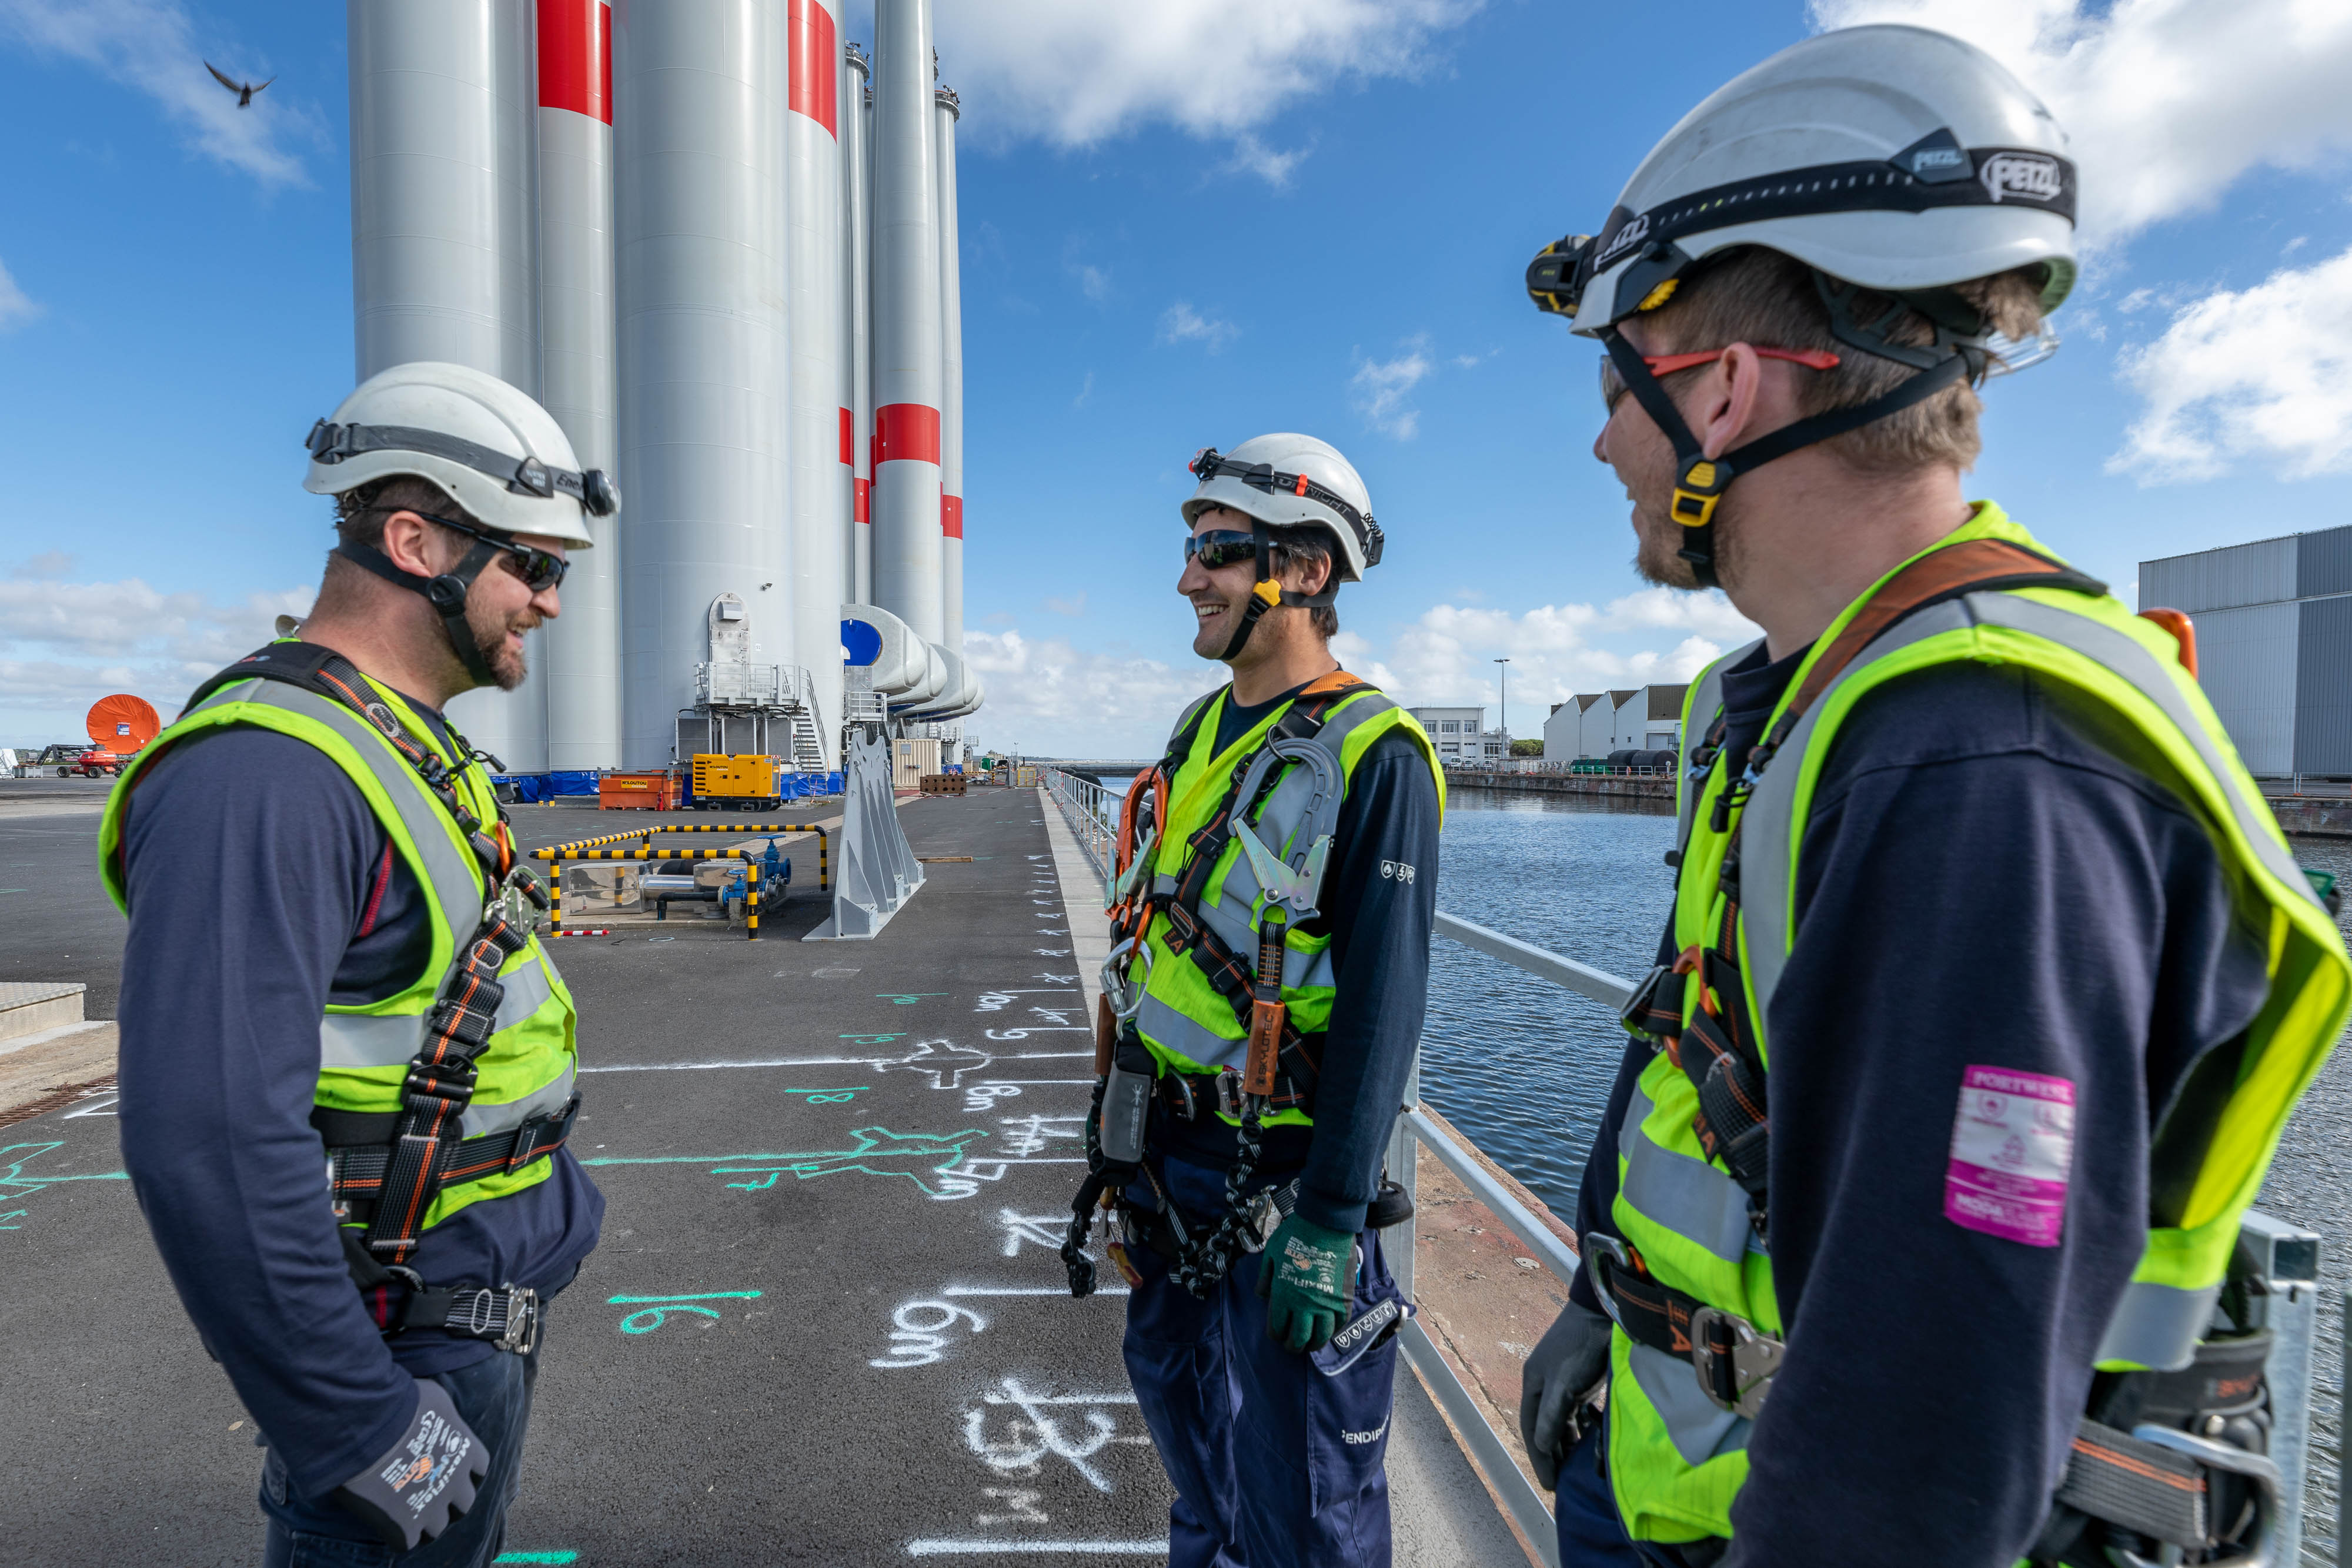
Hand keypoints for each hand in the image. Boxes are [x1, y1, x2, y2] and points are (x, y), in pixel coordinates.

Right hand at [331, 1379, 489, 1552]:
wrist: (371, 1427)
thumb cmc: (402, 1404)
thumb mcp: (435, 1400)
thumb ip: (443, 1417)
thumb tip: (436, 1416)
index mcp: (466, 1451)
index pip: (480, 1468)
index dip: (465, 1471)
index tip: (449, 1469)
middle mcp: (456, 1482)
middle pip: (465, 1503)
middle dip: (449, 1501)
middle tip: (427, 1495)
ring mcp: (432, 1508)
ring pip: (437, 1528)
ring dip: (424, 1521)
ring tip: (405, 1512)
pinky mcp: (405, 1527)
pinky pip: (408, 1542)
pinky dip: (398, 1534)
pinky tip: (385, 1522)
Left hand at [1255, 1212, 1354, 1352]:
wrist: (1325, 1224)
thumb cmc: (1295, 1235)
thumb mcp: (1270, 1254)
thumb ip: (1265, 1278)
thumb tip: (1262, 1295)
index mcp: (1283, 1295)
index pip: (1277, 1328)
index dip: (1276, 1335)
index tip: (1277, 1335)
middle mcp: (1305, 1304)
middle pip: (1299, 1339)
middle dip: (1293, 1346)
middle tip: (1293, 1346)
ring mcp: (1326, 1303)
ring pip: (1321, 1336)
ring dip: (1314, 1344)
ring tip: (1311, 1345)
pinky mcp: (1344, 1298)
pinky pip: (1340, 1323)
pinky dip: (1333, 1331)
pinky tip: (1328, 1331)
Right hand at [1520, 1299, 1612, 1490]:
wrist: (1604, 1312)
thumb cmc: (1582, 1346)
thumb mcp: (1565, 1383)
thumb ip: (1552, 1415)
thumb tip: (1540, 1445)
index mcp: (1534, 1384)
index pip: (1531, 1429)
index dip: (1539, 1457)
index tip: (1549, 1484)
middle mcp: (1544, 1384)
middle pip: (1544, 1427)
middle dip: (1552, 1454)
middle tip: (1561, 1482)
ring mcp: (1562, 1381)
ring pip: (1561, 1420)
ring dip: (1566, 1443)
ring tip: (1575, 1468)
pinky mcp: (1581, 1379)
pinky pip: (1576, 1412)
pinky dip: (1581, 1428)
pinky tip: (1590, 1439)